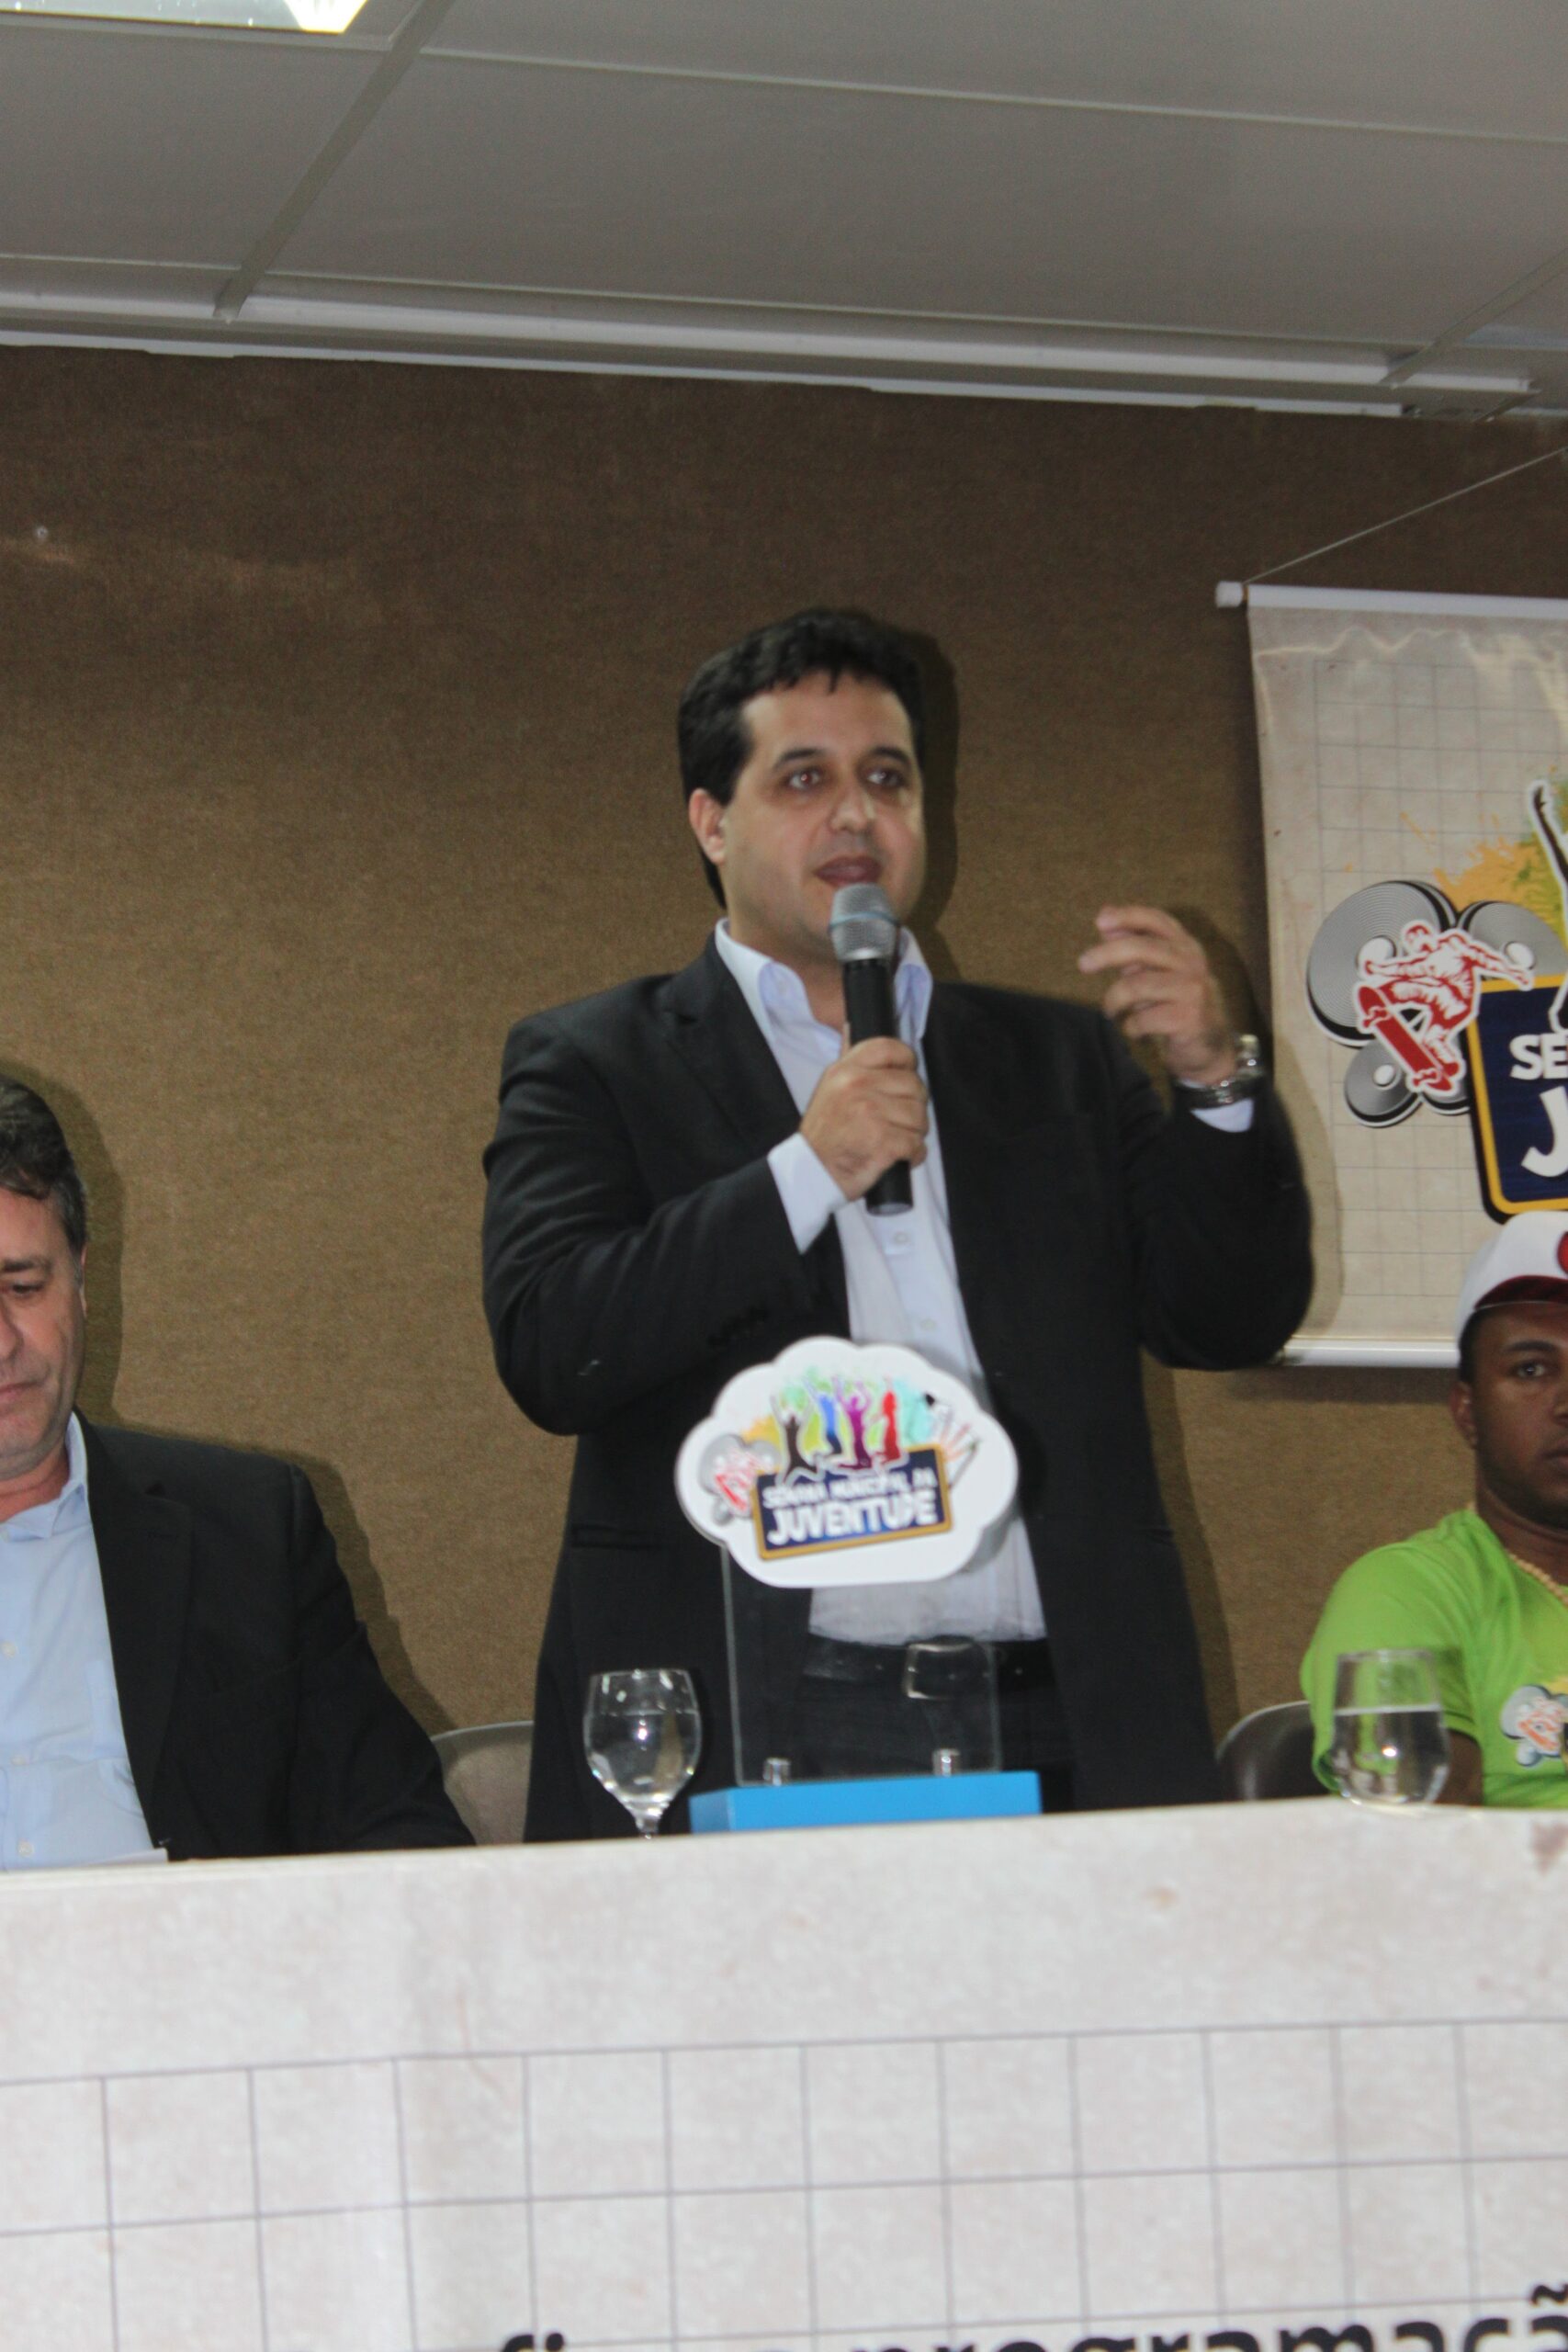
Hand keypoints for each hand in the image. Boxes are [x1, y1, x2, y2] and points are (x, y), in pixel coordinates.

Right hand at [800, 1037, 928, 1200]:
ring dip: (914, 1132)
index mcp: (845, 1070)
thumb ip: (848, 1061)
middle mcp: (857, 1086)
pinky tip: (899, 1156)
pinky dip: (913, 1154)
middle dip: (913, 1107)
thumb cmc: (824, 1135)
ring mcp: (870, 1113)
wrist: (811, 1173)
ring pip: (919, 1116)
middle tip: (898, 1120)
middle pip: (914, 1085)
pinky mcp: (882, 1141)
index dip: (907, 1062)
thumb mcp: (829, 1088)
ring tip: (896, 1139)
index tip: (905, 1078)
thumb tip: (850, 1025)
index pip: (890, 1048)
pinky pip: (916, 1143)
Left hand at [1077, 904, 1233, 1083]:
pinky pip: (1145, 1018)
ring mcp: (1193, 990)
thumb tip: (1105, 920)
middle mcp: (1192, 963)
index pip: (1158, 921)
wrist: (1210, 1046)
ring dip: (1114, 999)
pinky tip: (1133, 1030)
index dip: (1129, 916)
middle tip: (1083, 964)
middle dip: (1107, 953)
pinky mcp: (1189, 1018)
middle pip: (1144, 948)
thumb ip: (1134, 948)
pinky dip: (1131, 1026)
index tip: (1100, 920)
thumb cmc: (1175, 1004)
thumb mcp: (1156, 972)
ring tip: (1110, 1010)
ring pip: (1138, 986)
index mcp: (1185, 946)